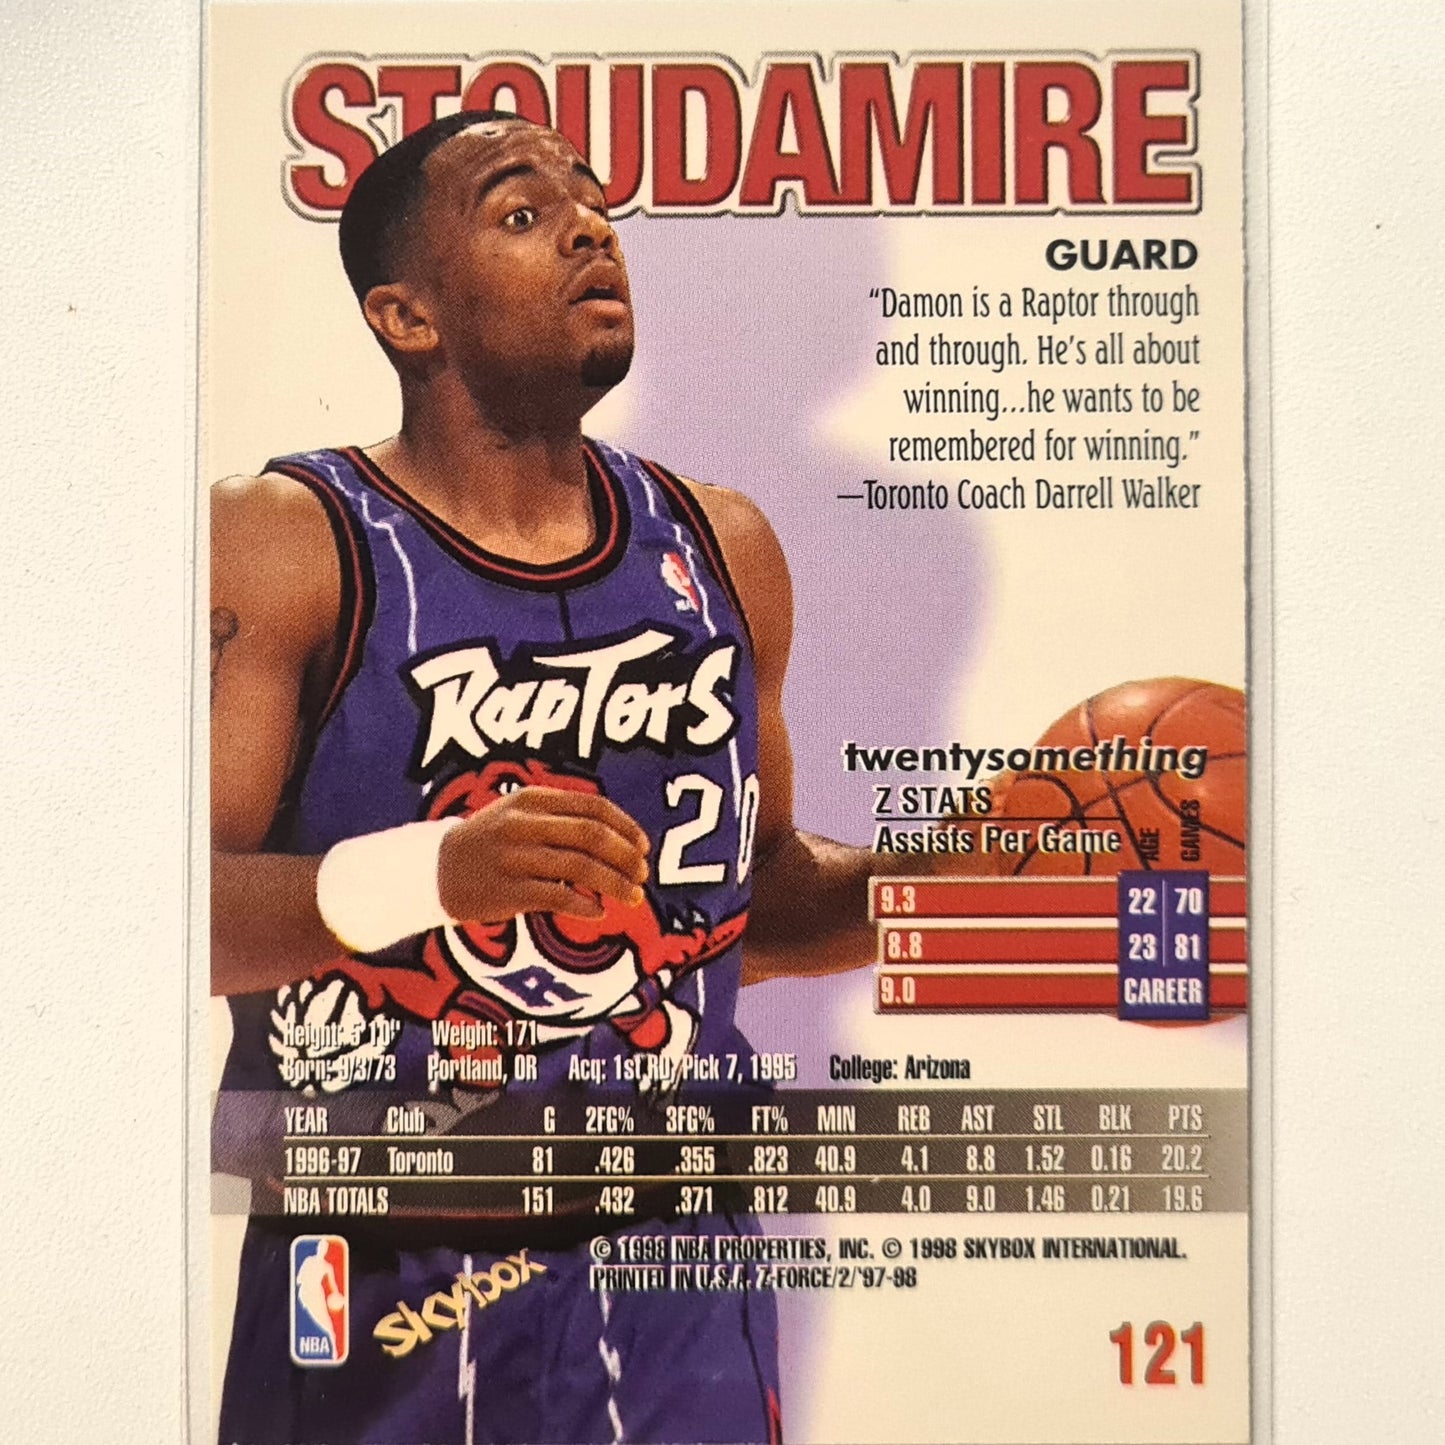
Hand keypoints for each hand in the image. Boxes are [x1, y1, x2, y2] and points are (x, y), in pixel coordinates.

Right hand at [437, 786, 649, 922]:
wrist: (434, 869)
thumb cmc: (489, 841)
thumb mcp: (519, 812)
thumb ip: (562, 815)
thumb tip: (620, 834)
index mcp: (532, 799)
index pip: (594, 807)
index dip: (626, 827)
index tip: (644, 846)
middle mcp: (524, 824)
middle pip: (592, 835)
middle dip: (626, 856)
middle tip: (642, 874)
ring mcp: (514, 857)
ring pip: (581, 867)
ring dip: (615, 884)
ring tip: (633, 897)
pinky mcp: (507, 891)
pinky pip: (558, 897)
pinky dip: (585, 905)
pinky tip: (598, 911)